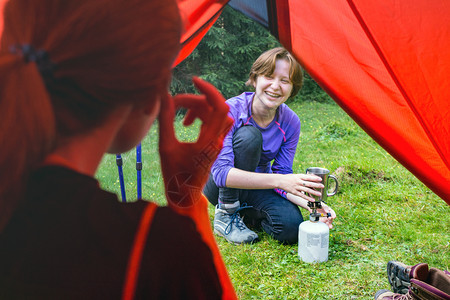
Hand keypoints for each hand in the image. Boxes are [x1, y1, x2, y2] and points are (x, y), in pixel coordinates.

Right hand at [158, 77, 232, 207]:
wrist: (185, 195)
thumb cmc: (174, 175)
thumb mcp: (165, 146)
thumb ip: (165, 119)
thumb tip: (163, 95)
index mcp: (208, 141)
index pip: (219, 107)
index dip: (209, 90)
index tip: (194, 81)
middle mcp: (217, 140)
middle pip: (214, 107)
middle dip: (195, 100)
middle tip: (175, 104)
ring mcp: (217, 142)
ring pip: (214, 114)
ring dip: (198, 109)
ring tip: (181, 120)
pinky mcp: (214, 144)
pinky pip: (214, 122)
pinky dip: (202, 116)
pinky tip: (187, 124)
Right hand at [280, 173, 323, 201]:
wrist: (280, 181)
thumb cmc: (289, 177)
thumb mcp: (297, 175)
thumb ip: (304, 177)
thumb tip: (312, 176)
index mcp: (299, 176)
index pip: (308, 177)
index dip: (315, 178)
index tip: (320, 179)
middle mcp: (298, 181)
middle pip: (309, 184)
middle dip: (316, 185)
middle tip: (322, 186)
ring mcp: (296, 187)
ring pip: (306, 190)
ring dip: (314, 192)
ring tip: (319, 194)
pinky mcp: (294, 192)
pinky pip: (302, 195)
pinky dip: (308, 198)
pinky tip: (312, 199)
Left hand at [310, 202, 335, 228]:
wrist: (311, 207)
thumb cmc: (317, 204)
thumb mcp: (321, 204)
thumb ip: (324, 207)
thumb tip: (327, 211)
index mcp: (328, 210)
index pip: (332, 213)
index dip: (333, 214)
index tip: (333, 216)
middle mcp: (327, 215)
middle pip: (331, 218)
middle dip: (331, 219)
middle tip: (329, 218)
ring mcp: (324, 218)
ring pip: (329, 222)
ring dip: (330, 224)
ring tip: (329, 225)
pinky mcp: (321, 221)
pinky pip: (324, 224)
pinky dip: (326, 226)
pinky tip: (326, 226)